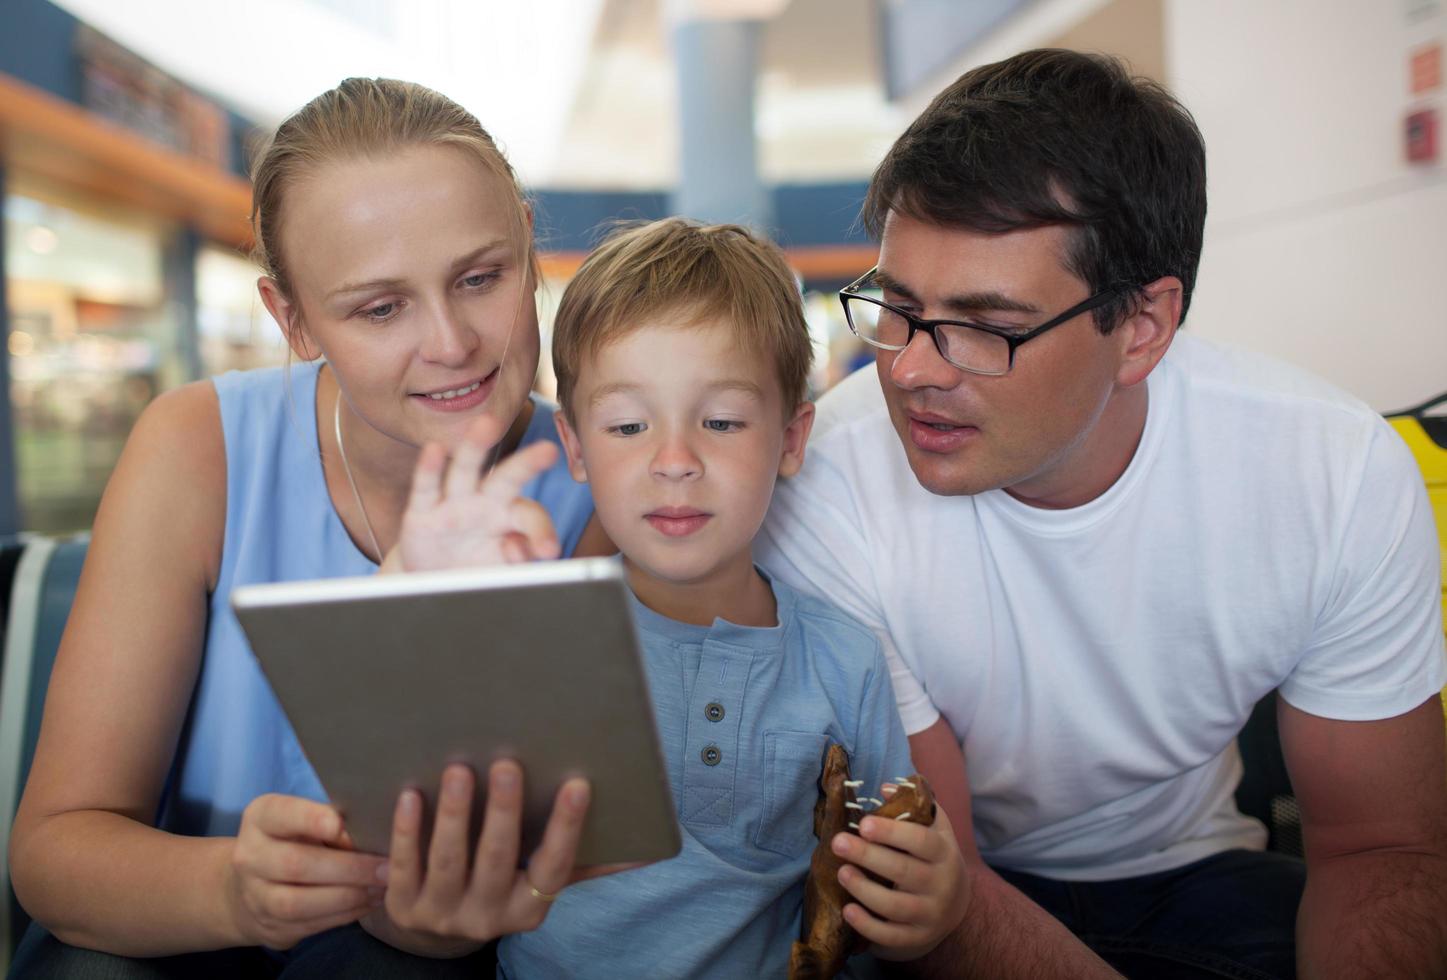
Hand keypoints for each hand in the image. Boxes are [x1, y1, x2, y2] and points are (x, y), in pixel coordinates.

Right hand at [223, 794, 386, 949]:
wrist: (254, 885)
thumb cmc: (296, 839)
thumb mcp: (305, 819)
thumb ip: (331, 820)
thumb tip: (370, 831)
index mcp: (260, 818)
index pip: (281, 814)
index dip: (310, 820)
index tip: (341, 824)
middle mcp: (250, 856)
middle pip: (296, 864)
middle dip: (347, 867)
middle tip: (386, 868)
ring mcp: (255, 896)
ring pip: (299, 902)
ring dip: (347, 896)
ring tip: (380, 889)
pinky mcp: (270, 926)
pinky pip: (308, 924)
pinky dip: (343, 914)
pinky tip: (368, 903)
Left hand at [376, 760, 593, 944]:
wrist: (439, 923)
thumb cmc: (505, 882)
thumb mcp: (542, 880)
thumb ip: (589, 863)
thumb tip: (651, 849)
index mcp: (530, 908)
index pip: (555, 868)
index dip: (566, 828)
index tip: (579, 783)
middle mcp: (488, 917)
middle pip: (498, 861)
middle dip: (503, 813)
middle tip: (508, 764)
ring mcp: (442, 913)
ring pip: (449, 861)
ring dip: (454, 815)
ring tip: (459, 769)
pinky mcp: (402, 906)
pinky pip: (404, 866)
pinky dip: (407, 831)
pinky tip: (412, 795)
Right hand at [396, 412, 561, 571]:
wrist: (433, 579)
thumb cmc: (476, 568)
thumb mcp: (499, 570)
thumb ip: (514, 558)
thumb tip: (519, 549)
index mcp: (510, 517)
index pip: (530, 516)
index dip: (541, 531)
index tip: (549, 551)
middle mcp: (484, 504)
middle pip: (506, 480)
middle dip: (526, 465)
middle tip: (548, 451)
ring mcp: (452, 504)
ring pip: (464, 471)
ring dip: (475, 447)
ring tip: (486, 424)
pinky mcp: (421, 513)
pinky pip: (425, 487)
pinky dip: (429, 468)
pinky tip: (434, 448)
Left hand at [830, 800, 969, 959]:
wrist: (953, 904)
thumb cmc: (933, 856)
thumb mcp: (933, 828)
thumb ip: (914, 804)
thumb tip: (887, 788)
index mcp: (944, 852)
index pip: (921, 841)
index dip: (892, 832)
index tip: (863, 824)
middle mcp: (942, 885)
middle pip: (904, 871)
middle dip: (868, 856)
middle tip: (838, 843)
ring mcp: (930, 914)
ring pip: (896, 906)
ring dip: (865, 890)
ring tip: (841, 872)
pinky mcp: (917, 938)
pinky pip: (891, 936)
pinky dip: (868, 926)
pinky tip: (848, 910)